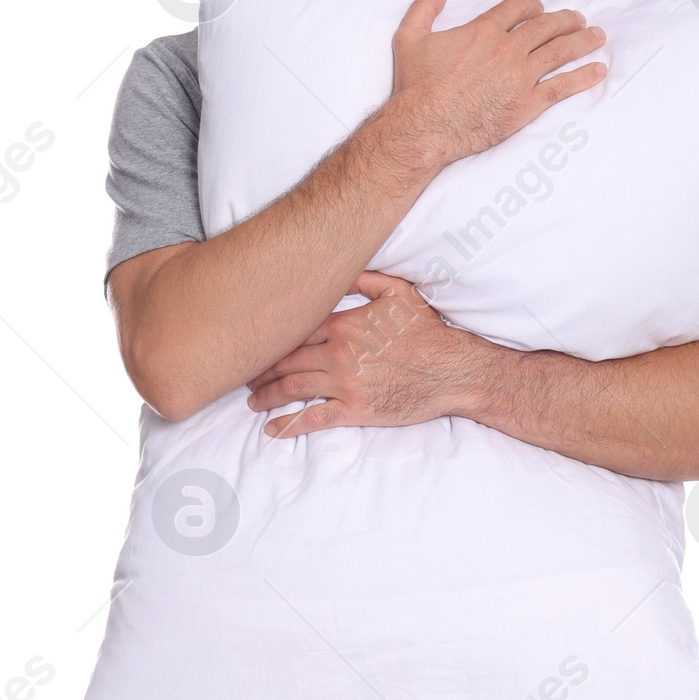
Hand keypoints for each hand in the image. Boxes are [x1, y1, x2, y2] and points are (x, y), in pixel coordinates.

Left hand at [244, 271, 494, 437]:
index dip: (272, 338)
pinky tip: (272, 429)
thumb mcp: (399, 292)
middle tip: (246, 375)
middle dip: (262, 368)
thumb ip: (364, 279)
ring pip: (293, 387)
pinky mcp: (355, 410)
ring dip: (268, 395)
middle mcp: (338, 354)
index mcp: (344, 325)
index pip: (296, 330)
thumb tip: (338, 271)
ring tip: (254, 400)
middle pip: (286, 360)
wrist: (452, 370)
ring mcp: (345, 384)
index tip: (257, 343)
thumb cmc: (427, 331)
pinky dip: (289, 424)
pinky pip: (313, 418)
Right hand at [375, 0, 605, 172]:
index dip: (532, 6)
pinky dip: (584, 77)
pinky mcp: (527, 104)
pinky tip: (599, 70)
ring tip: (598, 36)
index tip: (541, 9)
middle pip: (546, 26)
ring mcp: (520, 76)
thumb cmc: (415, 85)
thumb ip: (424, 9)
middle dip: (566, 20)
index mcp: (483, 31)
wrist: (423, 126)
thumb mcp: (409, 38)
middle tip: (578, 19)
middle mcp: (507, 49)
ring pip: (560, 51)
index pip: (517, 9)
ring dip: (582, 40)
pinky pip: (563, 86)